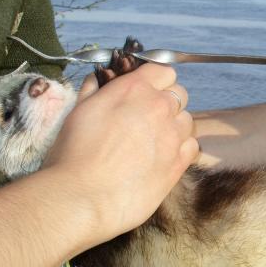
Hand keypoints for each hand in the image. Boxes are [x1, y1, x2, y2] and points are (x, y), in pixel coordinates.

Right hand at [42, 63, 198, 243]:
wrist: (82, 196)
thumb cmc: (73, 154)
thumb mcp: (79, 109)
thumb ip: (95, 89)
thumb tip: (101, 78)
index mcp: (134, 88)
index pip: (163, 70)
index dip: (156, 80)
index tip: (146, 92)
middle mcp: (159, 107)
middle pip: (179, 94)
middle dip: (165, 103)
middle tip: (146, 120)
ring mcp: (172, 135)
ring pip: (187, 121)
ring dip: (174, 126)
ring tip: (153, 142)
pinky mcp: (179, 163)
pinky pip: (192, 146)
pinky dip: (182, 148)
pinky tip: (163, 157)